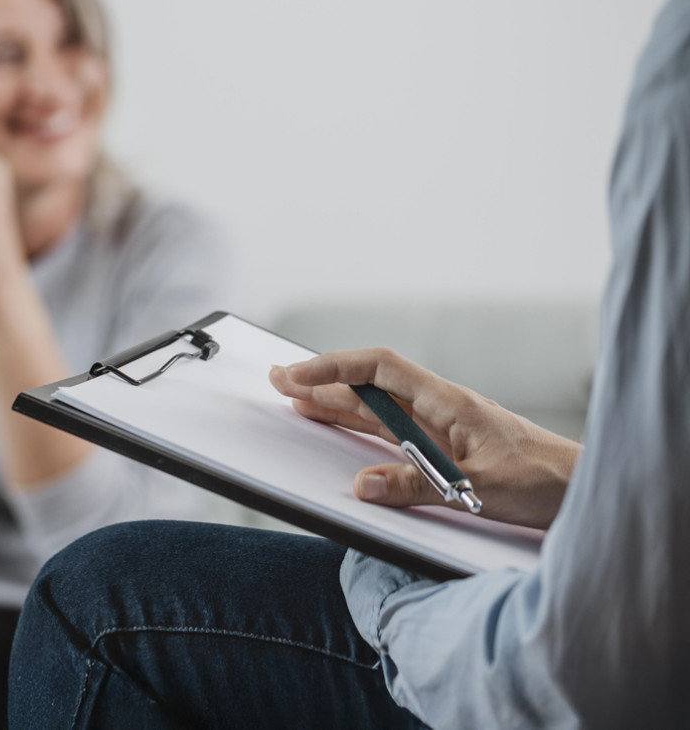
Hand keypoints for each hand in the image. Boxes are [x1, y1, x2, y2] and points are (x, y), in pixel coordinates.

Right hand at [270, 348, 580, 528]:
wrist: (578, 490)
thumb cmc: (543, 478)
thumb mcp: (479, 488)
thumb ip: (418, 486)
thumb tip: (363, 486)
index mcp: (446, 401)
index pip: (379, 368)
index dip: (335, 367)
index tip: (299, 374)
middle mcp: (435, 407)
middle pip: (368, 384)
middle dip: (322, 379)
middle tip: (278, 379)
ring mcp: (435, 426)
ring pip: (374, 406)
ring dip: (333, 400)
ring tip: (294, 397)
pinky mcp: (438, 447)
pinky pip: (387, 430)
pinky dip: (355, 425)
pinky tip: (335, 426)